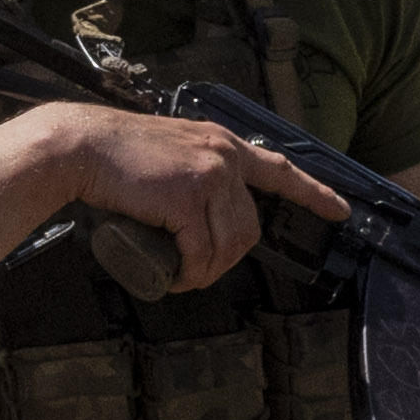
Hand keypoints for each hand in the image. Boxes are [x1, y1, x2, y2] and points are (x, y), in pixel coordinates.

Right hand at [24, 97, 328, 303]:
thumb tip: (200, 213)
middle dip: (227, 257)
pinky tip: (176, 277)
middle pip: (249, 226)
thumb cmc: (114, 155)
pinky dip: (190, 274)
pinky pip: (201, 253)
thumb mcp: (170, 151)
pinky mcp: (186, 198)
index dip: (313, 192)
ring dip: (207, 271)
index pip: (279, 169)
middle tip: (195, 268)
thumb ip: (193, 169)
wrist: (80, 147)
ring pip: (228, 244)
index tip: (340, 210)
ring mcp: (208, 176)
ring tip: (181, 274)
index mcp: (221, 143)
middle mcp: (223, 156)